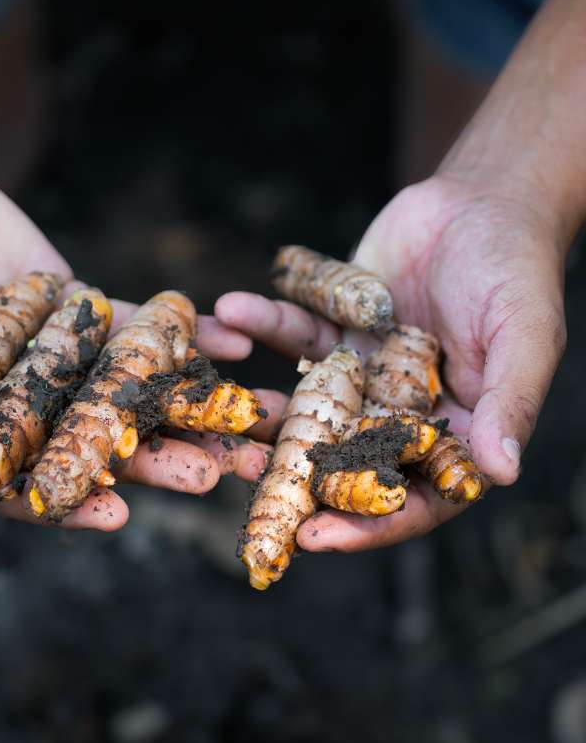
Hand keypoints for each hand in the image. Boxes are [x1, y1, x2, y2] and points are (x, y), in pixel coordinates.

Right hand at [0, 154, 255, 529]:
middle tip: (212, 474)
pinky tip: (231, 341)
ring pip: (131, 392)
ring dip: (187, 407)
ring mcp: (64, 361)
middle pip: (94, 443)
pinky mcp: (89, 317)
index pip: (19, 478)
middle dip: (154, 459)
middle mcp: (26, 403)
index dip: (65, 499)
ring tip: (247, 420)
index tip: (118, 514)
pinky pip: (142, 331)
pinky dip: (184, 335)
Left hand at [215, 173, 568, 550]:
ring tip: (217, 404)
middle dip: (291, 473)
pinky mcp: (336, 332)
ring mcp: (363, 375)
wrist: (481, 203)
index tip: (312, 538)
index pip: (410, 497)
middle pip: (344, 460)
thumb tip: (501, 472)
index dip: (365, 524)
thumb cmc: (517, 270)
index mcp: (453, 434)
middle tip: (241, 476)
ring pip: (306, 402)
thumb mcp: (525, 335)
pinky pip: (294, 334)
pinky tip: (232, 308)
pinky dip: (264, 322)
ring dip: (260, 406)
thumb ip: (511, 401)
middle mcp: (400, 414)